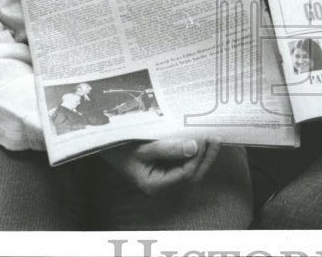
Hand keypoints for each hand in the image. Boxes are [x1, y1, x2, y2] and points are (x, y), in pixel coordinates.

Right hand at [100, 137, 220, 194]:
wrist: (107, 146)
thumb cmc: (121, 148)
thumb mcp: (142, 148)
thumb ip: (167, 148)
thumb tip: (194, 147)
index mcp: (156, 184)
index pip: (185, 174)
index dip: (197, 157)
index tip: (202, 137)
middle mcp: (164, 183)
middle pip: (193, 175)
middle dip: (206, 157)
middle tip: (215, 137)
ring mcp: (166, 176)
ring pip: (192, 169)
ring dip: (204, 154)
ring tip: (213, 137)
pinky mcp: (167, 166)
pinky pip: (186, 162)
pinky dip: (196, 151)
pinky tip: (202, 138)